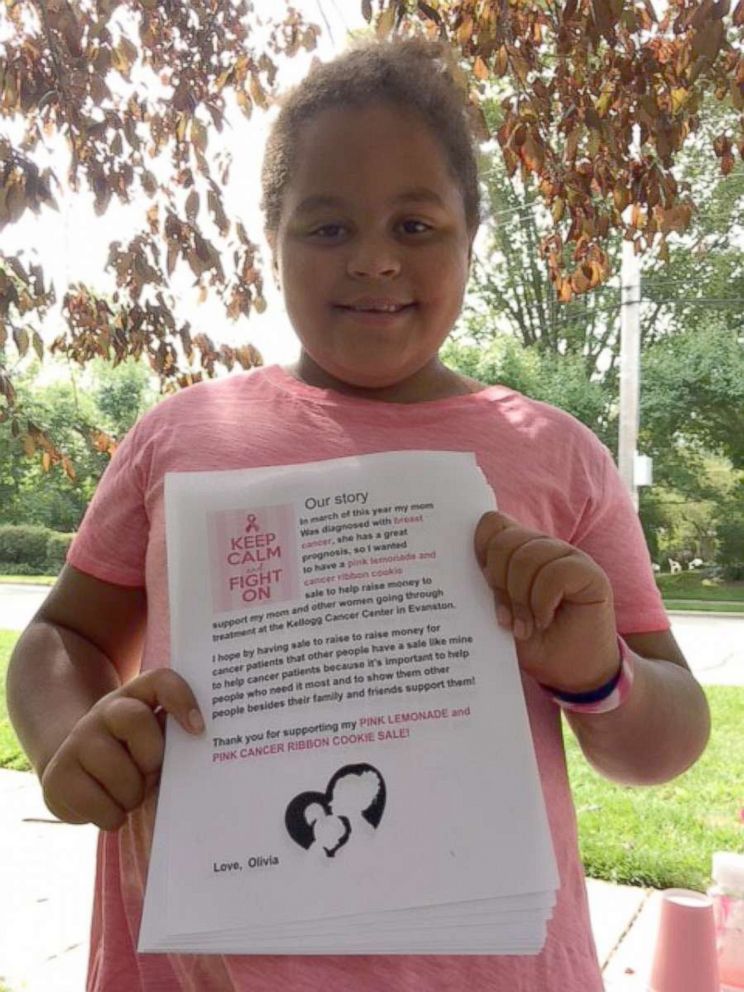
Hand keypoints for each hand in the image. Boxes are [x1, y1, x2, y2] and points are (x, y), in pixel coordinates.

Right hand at [41, 669, 203, 830]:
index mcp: (136, 696)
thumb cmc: (133, 756)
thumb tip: (204, 765)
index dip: (181, 698)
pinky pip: (96, 804)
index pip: (160, 681)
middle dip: (151, 757)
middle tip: (151, 775)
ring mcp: (77, 741)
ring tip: (131, 795)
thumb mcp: (155, 739)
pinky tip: (111, 809)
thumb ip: (176, 741)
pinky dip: (111, 816)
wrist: (77, 768)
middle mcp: (104, 712)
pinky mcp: (58, 776)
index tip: (198, 728)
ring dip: (132, 794)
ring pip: (117, 770)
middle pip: (135, 720)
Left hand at [474, 511, 619, 692]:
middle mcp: (542, 547)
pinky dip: (542, 603)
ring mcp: (567, 556)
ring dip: (521, 599)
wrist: (571, 673)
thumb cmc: (534, 643)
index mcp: (519, 551)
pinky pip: (555, 574)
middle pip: (504, 542)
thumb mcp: (501, 615)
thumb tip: (463, 571)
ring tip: (526, 625)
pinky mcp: (589, 572)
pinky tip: (545, 620)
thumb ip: (486, 588)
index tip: (482, 582)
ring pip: (527, 557)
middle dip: (498, 583)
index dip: (480, 548)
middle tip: (506, 617)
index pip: (492, 525)